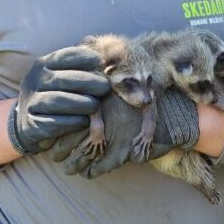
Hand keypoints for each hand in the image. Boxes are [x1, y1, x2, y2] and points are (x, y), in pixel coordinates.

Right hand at [8, 47, 109, 155]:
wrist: (28, 123)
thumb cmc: (54, 93)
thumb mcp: (60, 73)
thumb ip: (77, 60)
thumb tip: (93, 40)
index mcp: (43, 64)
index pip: (64, 56)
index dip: (85, 57)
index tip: (101, 63)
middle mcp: (34, 81)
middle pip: (63, 79)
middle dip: (88, 82)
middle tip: (105, 88)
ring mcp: (31, 103)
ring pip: (58, 101)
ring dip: (81, 103)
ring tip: (95, 106)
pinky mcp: (32, 125)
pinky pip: (54, 123)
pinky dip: (73, 121)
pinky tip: (84, 121)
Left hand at [48, 87, 198, 177]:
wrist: (175, 112)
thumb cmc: (149, 92)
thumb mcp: (125, 76)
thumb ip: (104, 73)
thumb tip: (86, 50)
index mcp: (96, 99)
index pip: (65, 114)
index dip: (54, 125)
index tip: (48, 133)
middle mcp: (100, 116)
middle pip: (66, 136)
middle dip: (56, 149)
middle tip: (50, 154)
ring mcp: (110, 135)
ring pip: (79, 156)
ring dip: (71, 164)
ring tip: (67, 168)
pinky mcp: (122, 151)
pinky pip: (98, 167)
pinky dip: (91, 172)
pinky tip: (87, 173)